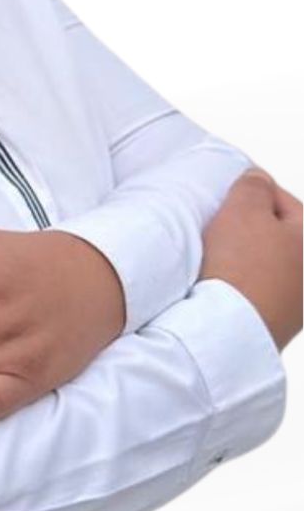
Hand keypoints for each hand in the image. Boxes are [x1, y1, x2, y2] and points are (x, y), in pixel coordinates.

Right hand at [199, 167, 301, 350]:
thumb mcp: (244, 209)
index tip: (227, 195)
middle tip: (219, 226)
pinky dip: (238, 286)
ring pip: (264, 266)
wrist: (228, 330)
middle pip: (275, 236)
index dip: (252, 193)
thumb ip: (254, 186)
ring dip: (242, 259)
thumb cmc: (242, 268)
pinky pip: (253, 294)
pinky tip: (217, 285)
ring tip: (215, 258)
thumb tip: (258, 180)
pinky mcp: (273, 325)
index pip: (285, 201)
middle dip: (248, 229)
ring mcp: (295, 305)